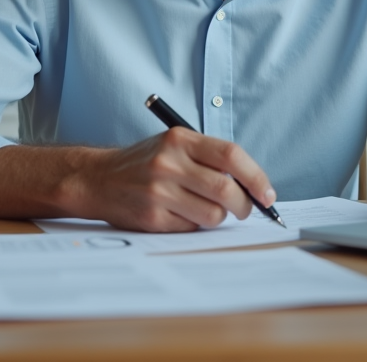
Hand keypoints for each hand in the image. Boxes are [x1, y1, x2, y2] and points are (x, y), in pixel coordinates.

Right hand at [79, 128, 276, 232]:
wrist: (98, 179)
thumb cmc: (146, 162)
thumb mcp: (175, 144)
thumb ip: (210, 158)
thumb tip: (254, 186)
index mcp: (179, 139)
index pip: (231, 155)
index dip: (256, 177)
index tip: (268, 194)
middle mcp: (169, 163)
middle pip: (226, 189)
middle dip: (245, 205)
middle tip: (246, 209)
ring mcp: (159, 192)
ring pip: (213, 214)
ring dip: (219, 216)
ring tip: (205, 208)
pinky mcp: (152, 218)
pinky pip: (192, 227)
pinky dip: (195, 224)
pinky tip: (181, 214)